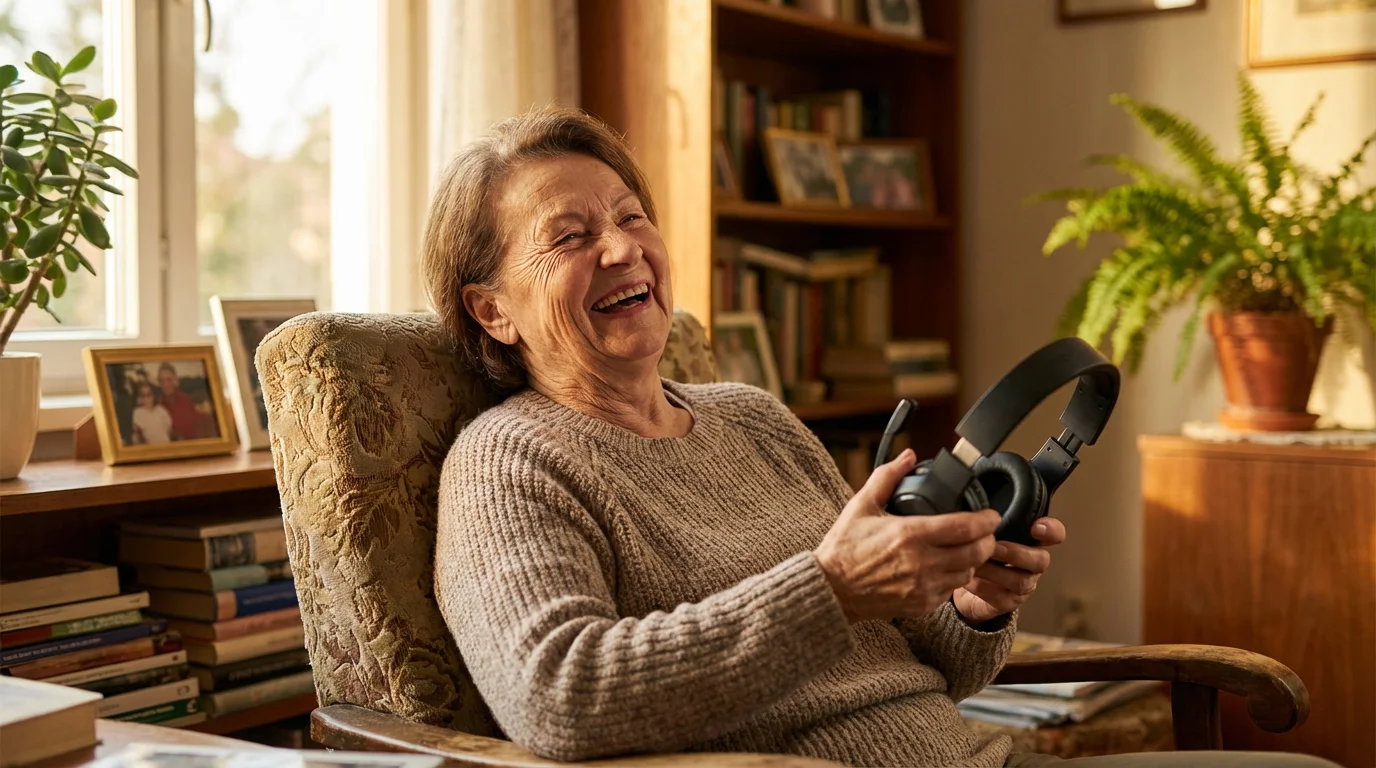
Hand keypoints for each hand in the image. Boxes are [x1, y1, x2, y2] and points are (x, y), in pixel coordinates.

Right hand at [815, 448, 1000, 623]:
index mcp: (910, 534)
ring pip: (968, 573)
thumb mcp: (861, 505)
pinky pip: (951, 591)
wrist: (831, 590)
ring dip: (972, 560)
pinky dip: (953, 578)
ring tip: (965, 549)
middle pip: (977, 552)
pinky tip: (943, 567)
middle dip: (988, 540)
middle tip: (985, 531)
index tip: (991, 514)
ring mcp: (923, 587)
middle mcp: (921, 563)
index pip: (966, 527)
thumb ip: (887, 477)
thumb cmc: (844, 548)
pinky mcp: (921, 605)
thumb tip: (908, 456)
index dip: (987, 520)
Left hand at [952, 517, 1066, 625]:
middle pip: (1041, 560)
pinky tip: (968, 580)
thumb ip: (988, 522)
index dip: (1051, 530)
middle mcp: (1032, 563)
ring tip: (975, 564)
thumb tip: (978, 512)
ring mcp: (1023, 585)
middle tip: (995, 548)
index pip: (1054, 533)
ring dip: (996, 571)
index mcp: (1031, 541)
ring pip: (1021, 581)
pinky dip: (983, 588)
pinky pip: (1001, 598)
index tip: (1036, 527)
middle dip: (1017, 554)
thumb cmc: (977, 551)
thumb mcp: (983, 532)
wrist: (964, 586)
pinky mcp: (1007, 603)